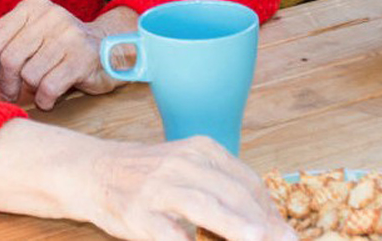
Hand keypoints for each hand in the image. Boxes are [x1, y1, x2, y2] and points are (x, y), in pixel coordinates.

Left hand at [0, 0, 136, 109]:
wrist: (109, 47)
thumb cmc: (59, 47)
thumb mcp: (31, 36)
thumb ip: (5, 47)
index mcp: (32, 6)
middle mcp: (50, 15)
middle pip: (9, 58)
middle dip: (6, 83)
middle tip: (10, 92)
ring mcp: (69, 35)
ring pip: (29, 75)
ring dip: (30, 89)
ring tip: (39, 86)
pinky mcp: (83, 57)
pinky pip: (48, 87)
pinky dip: (45, 99)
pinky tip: (50, 97)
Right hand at [87, 136, 294, 240]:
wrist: (93, 172)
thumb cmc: (149, 176)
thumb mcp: (188, 167)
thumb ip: (224, 188)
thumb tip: (270, 225)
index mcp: (200, 150)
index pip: (247, 182)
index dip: (271, 213)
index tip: (287, 235)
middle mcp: (182, 164)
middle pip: (232, 194)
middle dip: (263, 224)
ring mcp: (159, 188)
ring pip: (204, 206)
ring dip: (234, 225)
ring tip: (257, 239)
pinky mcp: (139, 213)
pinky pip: (168, 233)